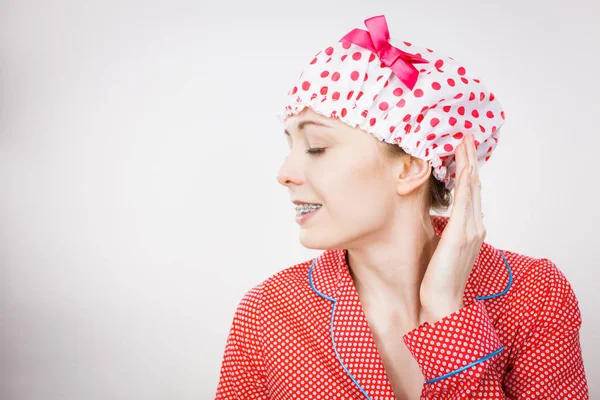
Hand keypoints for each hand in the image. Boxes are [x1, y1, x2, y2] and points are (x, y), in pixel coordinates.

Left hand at [420, 133, 485, 321]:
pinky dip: (466, 183)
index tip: (463, 149)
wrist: (442, 301)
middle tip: (466, 135)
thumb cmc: (439, 278)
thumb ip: (448, 231)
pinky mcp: (460, 235)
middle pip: (474, 185)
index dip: (468, 168)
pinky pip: (465, 203)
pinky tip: (464, 168)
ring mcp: (470, 230)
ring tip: (464, 142)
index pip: (470, 192)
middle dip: (470, 159)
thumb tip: (444, 219)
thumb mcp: (443, 248)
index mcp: (471, 228)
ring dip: (468, 163)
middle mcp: (475, 226)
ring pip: (471, 189)